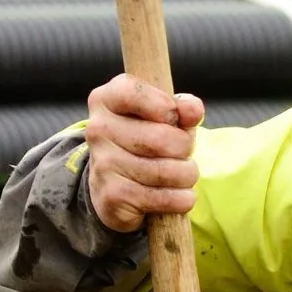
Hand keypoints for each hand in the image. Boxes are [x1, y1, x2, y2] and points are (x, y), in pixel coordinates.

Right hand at [84, 74, 205, 232]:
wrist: (117, 188)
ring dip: (187, 176)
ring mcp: (103, 164)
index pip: (135, 93)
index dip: (167, 108)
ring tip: (180, 175)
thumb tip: (192, 109)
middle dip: (185, 148)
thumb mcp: (164, 118)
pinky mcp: (114, 196)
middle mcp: (98, 129)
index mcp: (106, 99)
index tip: (172, 118)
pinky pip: (167, 198)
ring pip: (169, 171)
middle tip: (181, 153)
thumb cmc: (146, 143)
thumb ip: (182, 108)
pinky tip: (175, 195)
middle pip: (163, 138)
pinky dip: (182, 198)